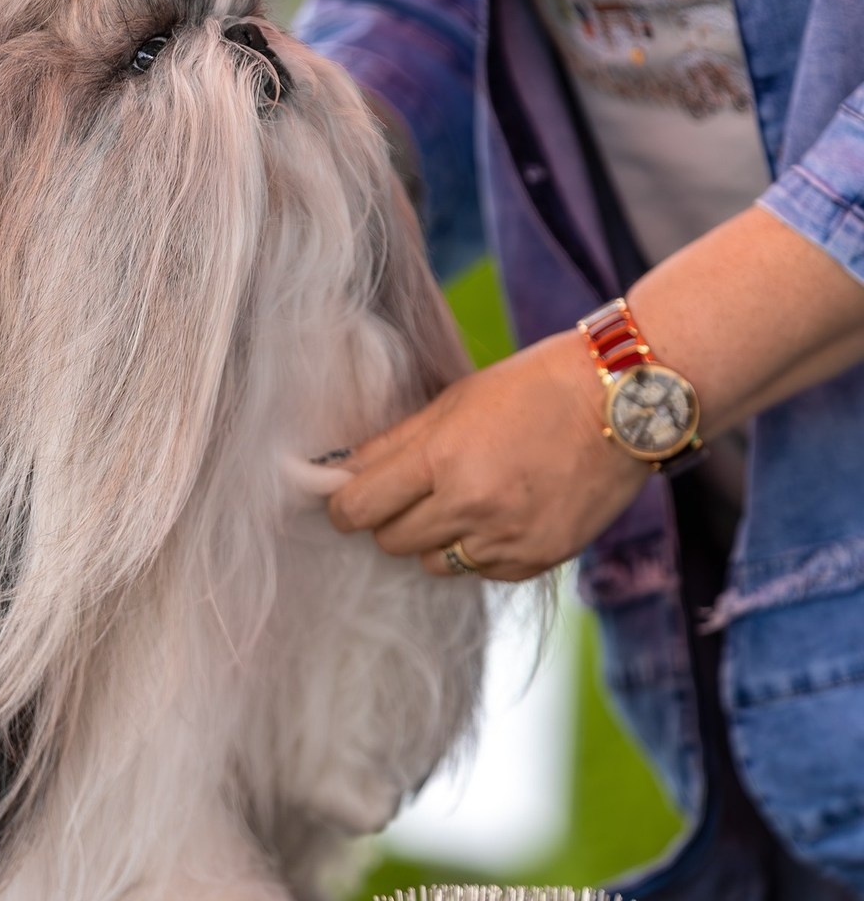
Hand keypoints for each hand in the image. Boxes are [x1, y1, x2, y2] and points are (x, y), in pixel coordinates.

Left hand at [327, 330, 648, 580]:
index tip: (345, 501)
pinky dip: (479, 552)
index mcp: (441, 457)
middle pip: (391, 541)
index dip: (343, 506)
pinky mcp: (540, 559)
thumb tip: (342, 472)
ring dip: (433, 540)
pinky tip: (498, 515)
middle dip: (389, 519)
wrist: (621, 402)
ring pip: (434, 565)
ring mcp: (508, 538)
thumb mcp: (453, 402)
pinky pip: (482, 574)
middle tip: (408, 494)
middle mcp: (471, 505)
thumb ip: (394, 444)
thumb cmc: (530, 388)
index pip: (359, 507)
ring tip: (458, 503)